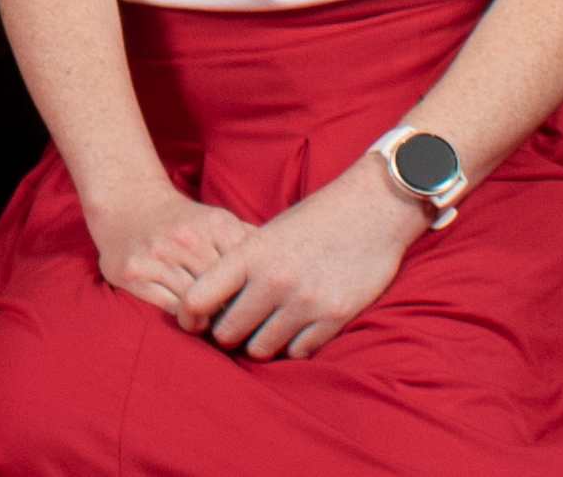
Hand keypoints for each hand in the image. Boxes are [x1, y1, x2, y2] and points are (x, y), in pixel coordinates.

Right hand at [85, 183, 256, 319]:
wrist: (128, 203)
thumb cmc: (182, 221)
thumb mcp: (218, 220)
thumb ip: (249, 240)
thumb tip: (284, 267)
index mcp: (215, 224)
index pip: (248, 273)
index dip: (256, 296)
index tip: (260, 310)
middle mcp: (186, 239)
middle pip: (224, 292)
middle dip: (235, 313)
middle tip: (243, 329)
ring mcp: (158, 256)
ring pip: (196, 304)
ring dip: (209, 321)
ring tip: (219, 329)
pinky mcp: (134, 274)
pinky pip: (169, 309)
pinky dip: (184, 319)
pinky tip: (192, 321)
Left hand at [175, 173, 421, 360]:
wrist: (373, 209)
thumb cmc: (315, 219)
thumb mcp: (268, 233)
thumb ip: (242, 267)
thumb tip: (212, 303)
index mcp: (251, 254)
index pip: (199, 298)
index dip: (189, 315)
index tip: (192, 321)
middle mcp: (273, 281)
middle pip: (228, 333)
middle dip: (228, 334)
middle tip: (237, 327)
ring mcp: (304, 302)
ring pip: (261, 349)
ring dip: (261, 343)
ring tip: (267, 328)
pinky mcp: (333, 317)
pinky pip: (298, 352)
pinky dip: (293, 346)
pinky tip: (296, 329)